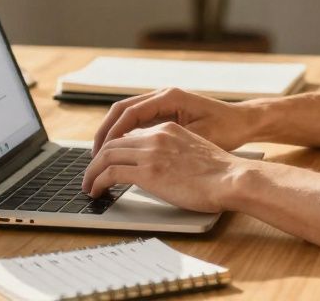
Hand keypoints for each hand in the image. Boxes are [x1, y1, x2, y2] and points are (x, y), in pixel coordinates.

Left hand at [82, 122, 248, 212]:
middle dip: (96, 160)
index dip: (113, 149)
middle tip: (90, 175)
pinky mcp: (148, 171)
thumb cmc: (221, 173)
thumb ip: (174, 152)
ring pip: (106, 156)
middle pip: (113, 142)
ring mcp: (151, 152)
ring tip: (88, 186)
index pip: (130, 134)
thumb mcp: (194, 151)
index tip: (107, 162)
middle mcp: (156, 136)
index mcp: (168, 129)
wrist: (231, 178)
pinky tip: (96, 191)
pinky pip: (110, 173)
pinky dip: (97, 181)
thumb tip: (163, 169)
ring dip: (92, 172)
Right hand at [91, 87, 257, 154]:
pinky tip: (120, 153)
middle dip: (105, 134)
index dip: (111, 134)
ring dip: (112, 134)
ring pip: (127, 115)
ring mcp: (164, 102)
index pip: (129, 113)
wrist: (245, 122)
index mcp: (169, 97)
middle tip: (94, 158)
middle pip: (121, 110)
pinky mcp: (166, 111)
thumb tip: (140, 154)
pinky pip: (138, 121)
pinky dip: (125, 134)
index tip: (101, 154)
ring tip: (101, 157)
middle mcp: (163, 95)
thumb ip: (169, 143)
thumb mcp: (198, 138)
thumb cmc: (227, 130)